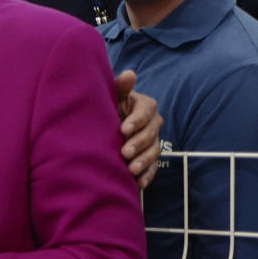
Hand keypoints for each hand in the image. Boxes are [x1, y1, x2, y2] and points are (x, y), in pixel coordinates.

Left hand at [115, 70, 162, 188]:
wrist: (104, 123)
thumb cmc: (108, 105)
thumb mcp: (113, 95)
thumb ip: (121, 87)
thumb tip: (130, 74)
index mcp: (145, 106)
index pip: (146, 112)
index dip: (136, 121)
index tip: (123, 129)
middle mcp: (153, 123)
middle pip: (150, 134)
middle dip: (138, 144)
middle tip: (125, 152)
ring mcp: (152, 141)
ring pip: (153, 152)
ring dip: (143, 161)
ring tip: (131, 169)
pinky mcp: (149, 157)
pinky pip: (152, 168)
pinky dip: (146, 176)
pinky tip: (138, 184)